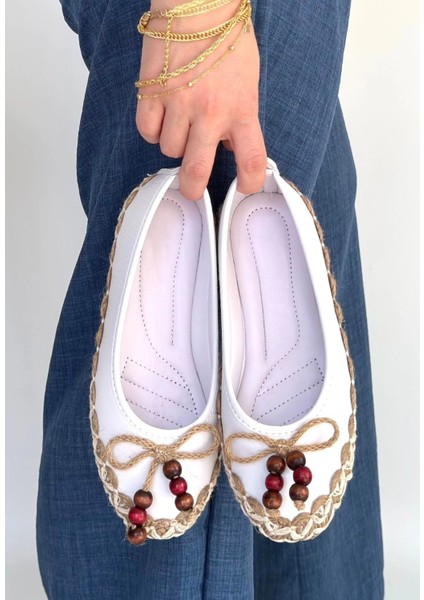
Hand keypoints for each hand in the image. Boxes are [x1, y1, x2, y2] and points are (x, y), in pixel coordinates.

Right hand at [135, 3, 266, 199]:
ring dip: (174, 143)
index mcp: (241, 109)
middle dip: (192, 187)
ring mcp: (179, 104)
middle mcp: (211, 113)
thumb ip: (239, 117)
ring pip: (169, 150)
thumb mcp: (247, 82)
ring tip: (179, 122)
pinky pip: (147, 132)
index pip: (252, 160)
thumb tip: (228, 146)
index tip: (245, 187)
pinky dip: (153, 129)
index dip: (250, 182)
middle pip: (197, 170)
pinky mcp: (152, 93)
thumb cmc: (225, 40)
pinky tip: (161, 115)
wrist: (198, 3)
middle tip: (191, 188)